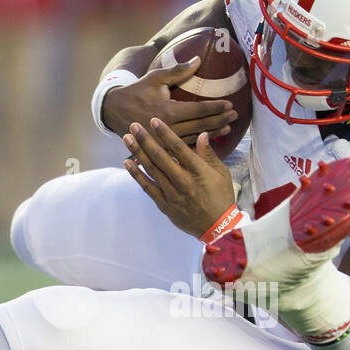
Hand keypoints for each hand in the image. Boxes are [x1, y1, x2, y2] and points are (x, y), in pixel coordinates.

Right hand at [103, 57, 237, 139]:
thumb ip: (179, 71)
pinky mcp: (162, 147)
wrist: (114, 111)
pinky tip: (210, 140)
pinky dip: (198, 143)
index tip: (230, 105)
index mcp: (168, 111)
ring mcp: (165, 141)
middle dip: (220, 120)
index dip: (216, 108)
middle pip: (201, 125)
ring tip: (227, 128)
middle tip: (235, 116)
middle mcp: (169, 128)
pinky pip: (184, 147)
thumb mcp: (156, 78)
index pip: (199, 110)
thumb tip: (199, 59)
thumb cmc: (137, 91)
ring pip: (195, 137)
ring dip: (213, 133)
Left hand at [123, 119, 235, 238]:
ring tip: (126, 139)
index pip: (179, 148)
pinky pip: (147, 187)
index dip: (165, 133)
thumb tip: (202, 134)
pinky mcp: (165, 204)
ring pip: (151, 170)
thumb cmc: (222, 198)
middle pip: (160, 157)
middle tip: (133, 125)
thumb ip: (209, 154)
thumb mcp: (222, 174)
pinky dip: (136, 175)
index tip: (154, 120)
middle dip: (145, 139)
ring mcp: (172, 194)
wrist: (218, 228)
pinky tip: (128, 163)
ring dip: (138, 153)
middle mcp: (183, 181)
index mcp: (198, 171)